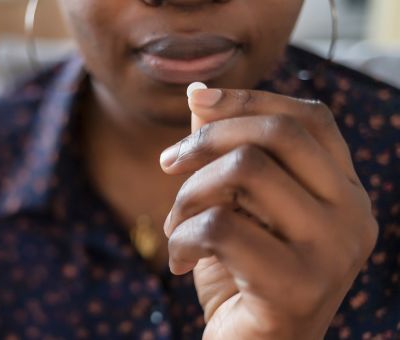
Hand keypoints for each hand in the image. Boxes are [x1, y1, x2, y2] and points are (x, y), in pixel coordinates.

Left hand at [160, 88, 377, 339]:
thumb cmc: (240, 276)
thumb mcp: (233, 206)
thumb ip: (225, 152)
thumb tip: (199, 92)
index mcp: (344, 192)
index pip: (308, 118)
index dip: (249, 99)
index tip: (197, 101)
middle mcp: (353, 217)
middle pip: (278, 134)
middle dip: (206, 139)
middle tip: (167, 164)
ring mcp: (333, 252)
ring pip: (246, 171)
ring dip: (188, 195)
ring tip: (175, 228)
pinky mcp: (298, 285)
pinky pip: (220, 227)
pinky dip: (182, 239)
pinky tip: (178, 263)